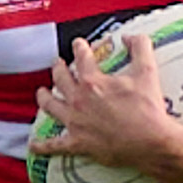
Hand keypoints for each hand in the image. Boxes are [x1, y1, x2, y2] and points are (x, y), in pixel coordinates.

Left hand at [30, 35, 179, 168]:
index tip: (78, 44)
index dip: (79, 48)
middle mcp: (78, 100)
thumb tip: (130, 36)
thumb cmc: (148, 109)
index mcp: (93, 81)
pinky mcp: (77, 143)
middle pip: (61, 79)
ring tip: (41, 92)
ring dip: (44, 98)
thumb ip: (140, 48)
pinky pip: (54, 145)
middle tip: (57, 63)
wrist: (149, 142)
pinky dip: (42, 146)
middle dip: (58, 68)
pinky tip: (33, 145)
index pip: (82, 58)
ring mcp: (75, 122)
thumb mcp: (147, 72)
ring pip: (51, 106)